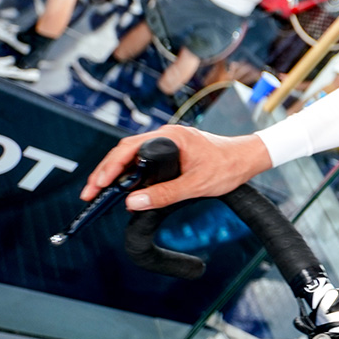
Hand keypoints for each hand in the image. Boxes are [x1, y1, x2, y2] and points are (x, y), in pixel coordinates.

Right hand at [80, 125, 271, 209]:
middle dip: (105, 173)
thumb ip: (164, 194)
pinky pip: (144, 161)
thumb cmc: (228, 167)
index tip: (97, 185)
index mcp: (169, 138)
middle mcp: (165, 136)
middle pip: (124, 151)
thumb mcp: (196, 185)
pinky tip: (124, 188)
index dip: (109, 168)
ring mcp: (167, 143)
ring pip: (132, 156)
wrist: (248, 159)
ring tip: (101, 193)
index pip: (128, 149)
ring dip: (116, 174)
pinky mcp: (171, 152)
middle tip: (90, 193)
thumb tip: (133, 203)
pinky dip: (130, 174)